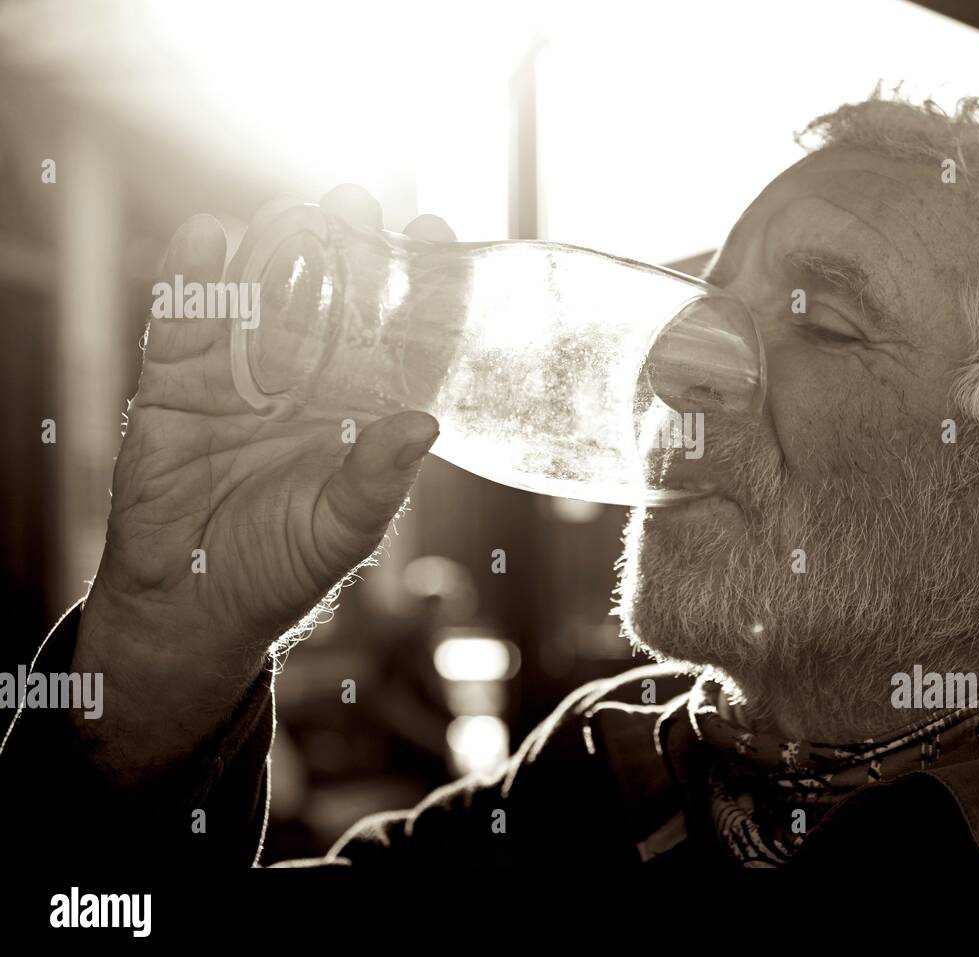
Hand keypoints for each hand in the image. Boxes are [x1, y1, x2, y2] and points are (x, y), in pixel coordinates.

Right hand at [73, 186, 454, 778]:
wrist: (189, 604)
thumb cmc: (280, 570)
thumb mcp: (340, 531)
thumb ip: (378, 480)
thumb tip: (426, 423)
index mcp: (357, 408)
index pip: (397, 335)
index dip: (416, 287)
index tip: (437, 232)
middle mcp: (305, 379)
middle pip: (329, 298)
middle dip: (343, 248)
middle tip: (356, 201)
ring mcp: (240, 373)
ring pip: (259, 294)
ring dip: (272, 249)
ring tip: (289, 212)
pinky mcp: (176, 379)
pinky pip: (185, 318)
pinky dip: (194, 277)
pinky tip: (212, 238)